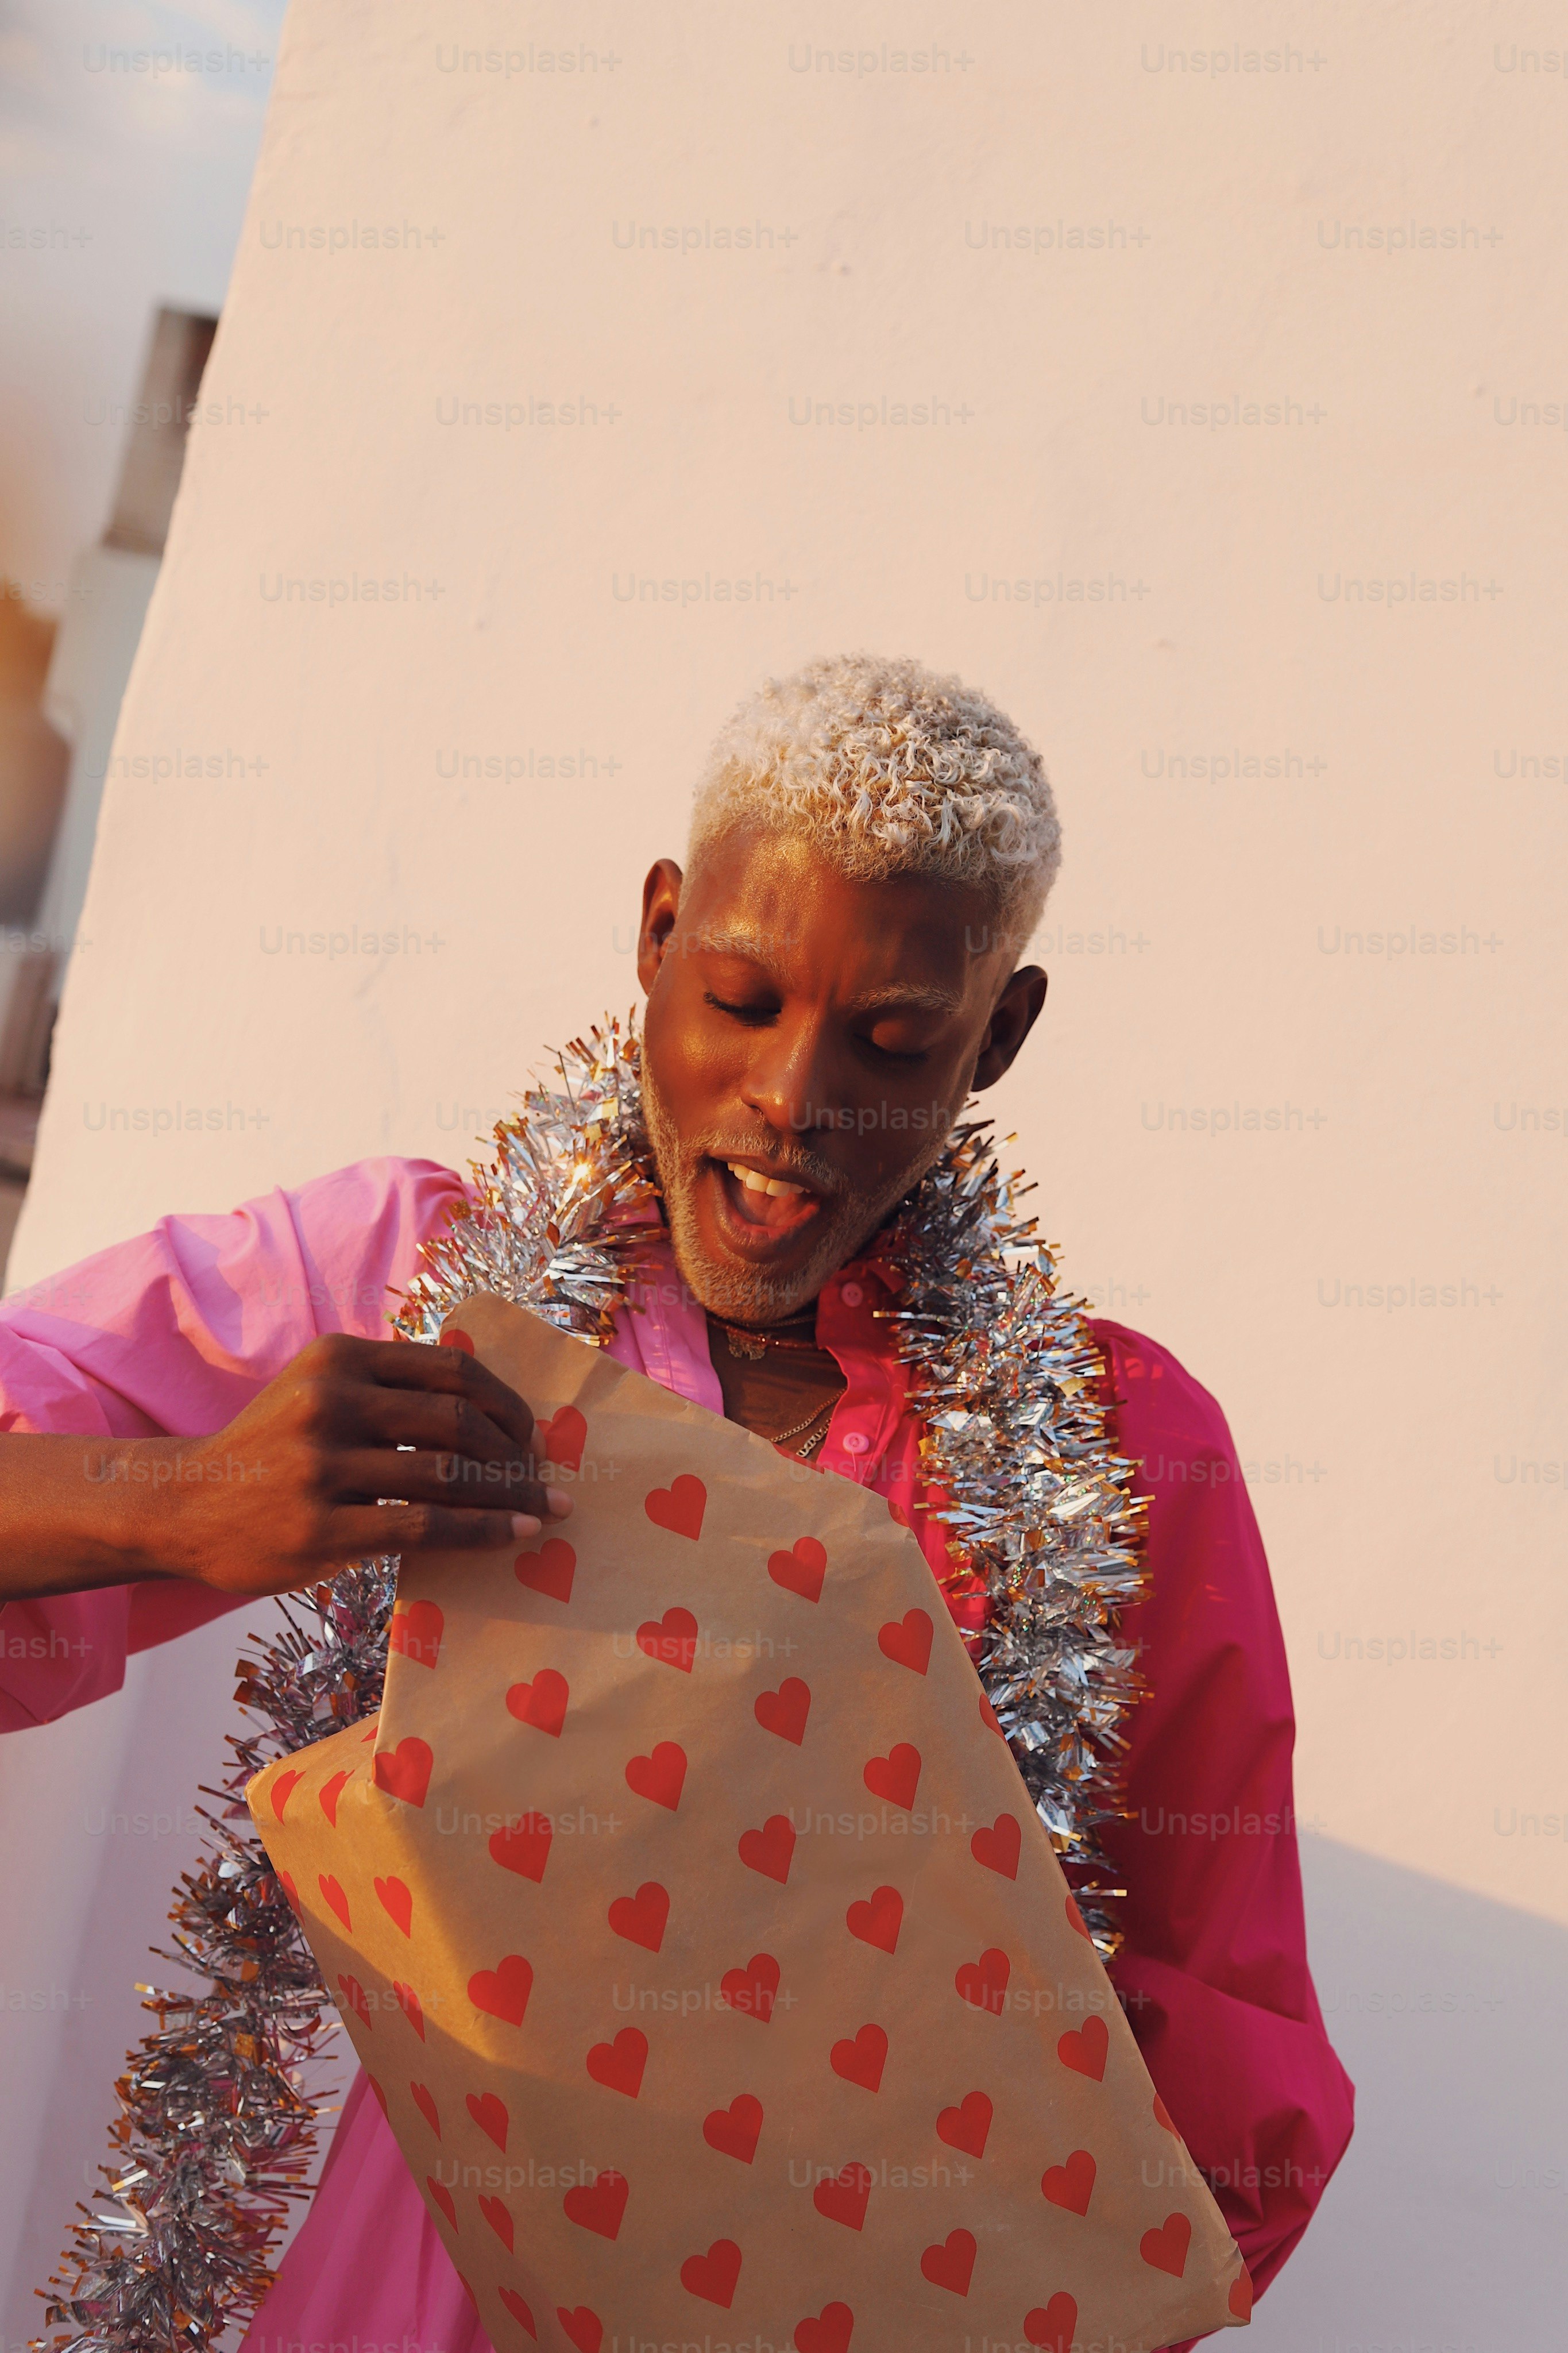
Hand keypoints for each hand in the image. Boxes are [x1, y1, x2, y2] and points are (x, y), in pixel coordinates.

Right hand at [123, 1334, 568, 1596]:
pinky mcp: (322, 1527)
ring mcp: (324, 1464)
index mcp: (341, 1357)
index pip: (451, 1369)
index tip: (532, 1433)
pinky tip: (512, 1536)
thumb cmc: (269, 1451)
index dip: (506, 1402)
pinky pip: (424, 1527)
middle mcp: (332, 1400)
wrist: (182, 1505)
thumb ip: (389, 1390)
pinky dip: (481, 1530)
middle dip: (515, 1453)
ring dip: (509, 1494)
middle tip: (542, 1477)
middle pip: (458, 1420)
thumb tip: (493, 1416)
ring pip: (447, 1474)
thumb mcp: (320, 1392)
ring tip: (540, 1509)